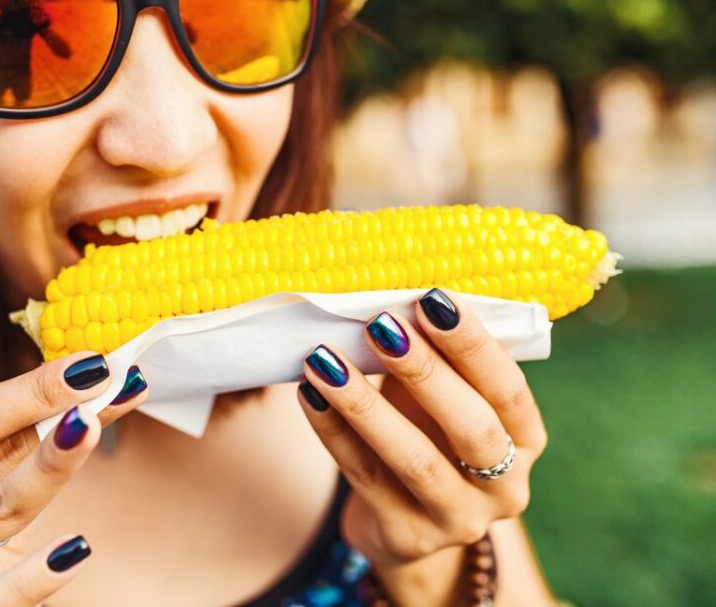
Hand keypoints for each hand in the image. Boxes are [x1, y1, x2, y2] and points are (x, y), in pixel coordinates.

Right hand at [0, 353, 146, 606]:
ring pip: (1, 510)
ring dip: (50, 468)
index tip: (90, 364)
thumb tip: (115, 377)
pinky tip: (77, 548)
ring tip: (89, 433)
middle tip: (102, 385)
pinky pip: (4, 594)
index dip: (34, 389)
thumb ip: (51, 420)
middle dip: (51, 415)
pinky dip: (39, 573)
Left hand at [298, 289, 547, 579]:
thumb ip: (437, 360)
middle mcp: (505, 486)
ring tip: (324, 360)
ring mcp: (458, 519)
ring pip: (414, 460)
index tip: (433, 298)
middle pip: (472, 428)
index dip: (473, 345)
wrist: (405, 523)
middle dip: (425, 372)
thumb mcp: (443, 399)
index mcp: (526, 440)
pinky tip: (309, 395)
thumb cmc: (427, 436)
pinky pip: (365, 478)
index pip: (508, 390)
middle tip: (380, 325)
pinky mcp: (407, 538)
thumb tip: (393, 297)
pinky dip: (333, 432)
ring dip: (365, 403)